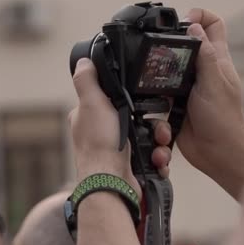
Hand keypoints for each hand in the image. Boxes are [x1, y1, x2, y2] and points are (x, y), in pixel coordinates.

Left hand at [69, 59, 171, 192]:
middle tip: (157, 128)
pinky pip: (153, 156)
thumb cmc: (99, 146)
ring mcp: (118, 150)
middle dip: (154, 124)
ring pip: (149, 137)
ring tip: (159, 148)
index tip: (141, 101)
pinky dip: (158, 158)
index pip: (112, 98)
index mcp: (89, 117)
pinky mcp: (132, 165)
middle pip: (137, 118)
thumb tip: (83, 61)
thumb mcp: (91, 104)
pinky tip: (157, 161)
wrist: (111, 184)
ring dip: (159, 142)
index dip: (129, 98)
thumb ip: (87, 80)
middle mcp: (102, 133)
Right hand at [176, 9, 243, 197]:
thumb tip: (195, 26)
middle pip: (185, 45)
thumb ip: (205, 55)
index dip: (199, 16)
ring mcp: (189, 89)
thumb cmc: (224, 121)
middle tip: (160, 49)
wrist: (218, 154)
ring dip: (160, 74)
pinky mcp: (177, 105)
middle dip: (171, 44)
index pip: (212, 25)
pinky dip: (156, 97)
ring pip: (169, 70)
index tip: (183, 20)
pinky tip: (158, 103)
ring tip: (158, 79)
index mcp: (217, 60)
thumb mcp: (214, 82)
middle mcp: (202, 72)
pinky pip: (160, 95)